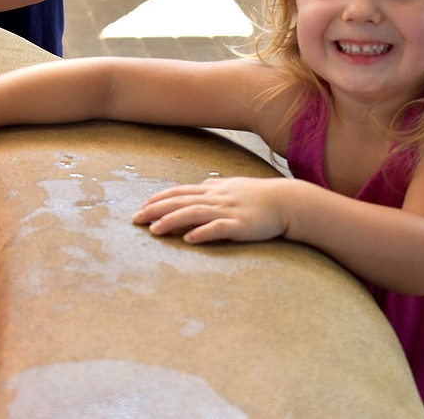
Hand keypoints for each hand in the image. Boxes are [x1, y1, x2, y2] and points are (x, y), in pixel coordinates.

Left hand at [132, 177, 289, 243]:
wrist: (288, 201)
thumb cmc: (260, 195)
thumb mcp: (234, 186)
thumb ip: (216, 186)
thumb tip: (202, 184)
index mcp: (214, 189)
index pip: (180, 192)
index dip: (159, 199)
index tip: (141, 207)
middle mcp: (217, 197)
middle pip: (181, 201)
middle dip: (156, 210)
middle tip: (136, 219)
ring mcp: (228, 210)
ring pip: (195, 213)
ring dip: (172, 221)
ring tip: (154, 230)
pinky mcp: (241, 225)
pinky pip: (219, 228)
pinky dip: (202, 233)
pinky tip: (189, 239)